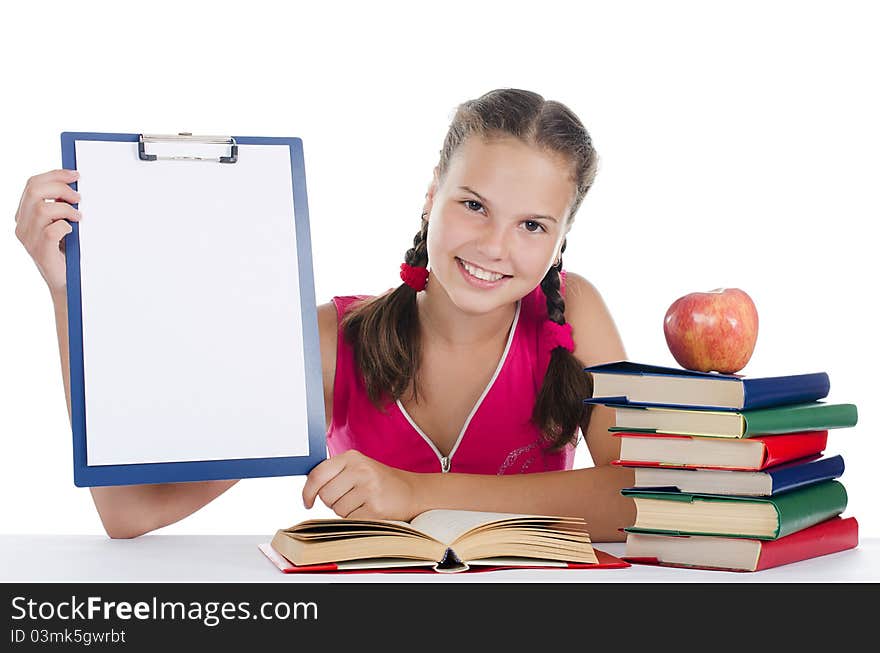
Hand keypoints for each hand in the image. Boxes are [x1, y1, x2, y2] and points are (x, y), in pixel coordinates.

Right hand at [14, 169, 81, 293]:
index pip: (32, 184)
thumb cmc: (66, 251)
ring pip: (43, 208)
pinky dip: (65, 226)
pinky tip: (72, 231)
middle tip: (79, 197)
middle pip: (35, 190)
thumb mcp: (62, 223)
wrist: (67, 282)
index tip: (74, 175)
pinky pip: (51, 230)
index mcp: (25, 215)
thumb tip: (75, 185)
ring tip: (78, 217)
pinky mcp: (41, 252)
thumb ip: (60, 206)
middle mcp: (22, 225)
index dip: (54, 175)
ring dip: (66, 209)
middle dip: (60, 187)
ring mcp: (29, 239)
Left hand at [302, 450, 421, 520]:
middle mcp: (360, 469)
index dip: (308, 491)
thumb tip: (306, 490)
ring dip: (346, 512)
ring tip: (363, 504)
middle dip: (333, 502)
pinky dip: (357, 521)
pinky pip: (351, 520)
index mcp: (351, 457)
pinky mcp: (376, 507)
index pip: (317, 474)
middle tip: (351, 499)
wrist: (412, 492)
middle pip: (325, 495)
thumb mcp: (358, 469)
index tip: (307, 502)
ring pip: (337, 510)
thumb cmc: (379, 483)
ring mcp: (369, 488)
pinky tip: (370, 512)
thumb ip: (334, 474)